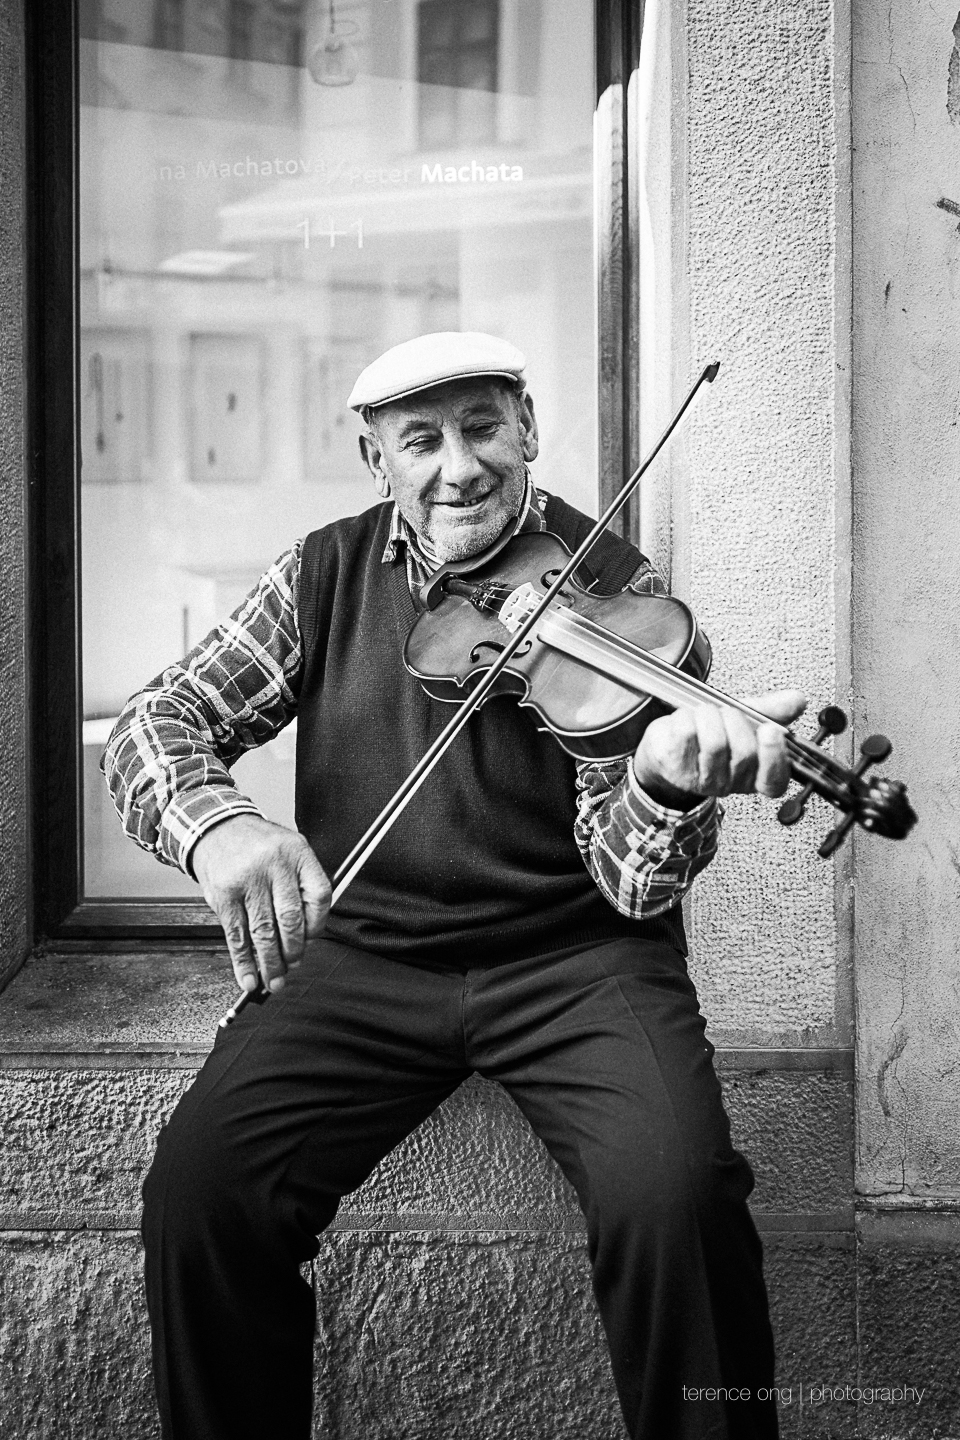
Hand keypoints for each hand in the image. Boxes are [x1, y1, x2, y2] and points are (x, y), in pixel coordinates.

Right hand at [191, 814, 331, 994]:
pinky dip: (243, 962)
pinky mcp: (223, 896)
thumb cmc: (259, 846)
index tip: (311, 941)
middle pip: (290, 919)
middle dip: (292, 951)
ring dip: (269, 963)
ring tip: (273, 980)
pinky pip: (236, 936)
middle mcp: (273, 865)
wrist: (217, 829)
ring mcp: (247, 881)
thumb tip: (307, 938)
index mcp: (297, 853)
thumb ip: (302, 886)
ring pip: (263, 931)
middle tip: (292, 966)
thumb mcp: (290, 851)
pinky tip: (249, 977)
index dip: (317, 925)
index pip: (318, 896)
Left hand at [631, 689, 807, 808]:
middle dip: (736, 720)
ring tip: (703, 717)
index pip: (773, 780)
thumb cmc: (705, 735)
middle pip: (744, 752)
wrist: (665, 746)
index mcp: (751, 776)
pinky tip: (685, 722)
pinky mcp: (672, 766)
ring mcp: (698, 779)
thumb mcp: (742, 721)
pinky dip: (685, 716)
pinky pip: (687, 732)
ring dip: (709, 716)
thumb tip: (797, 700)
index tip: (770, 730)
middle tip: (726, 715)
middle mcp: (727, 783)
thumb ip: (770, 712)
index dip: (774, 756)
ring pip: (715, 741)